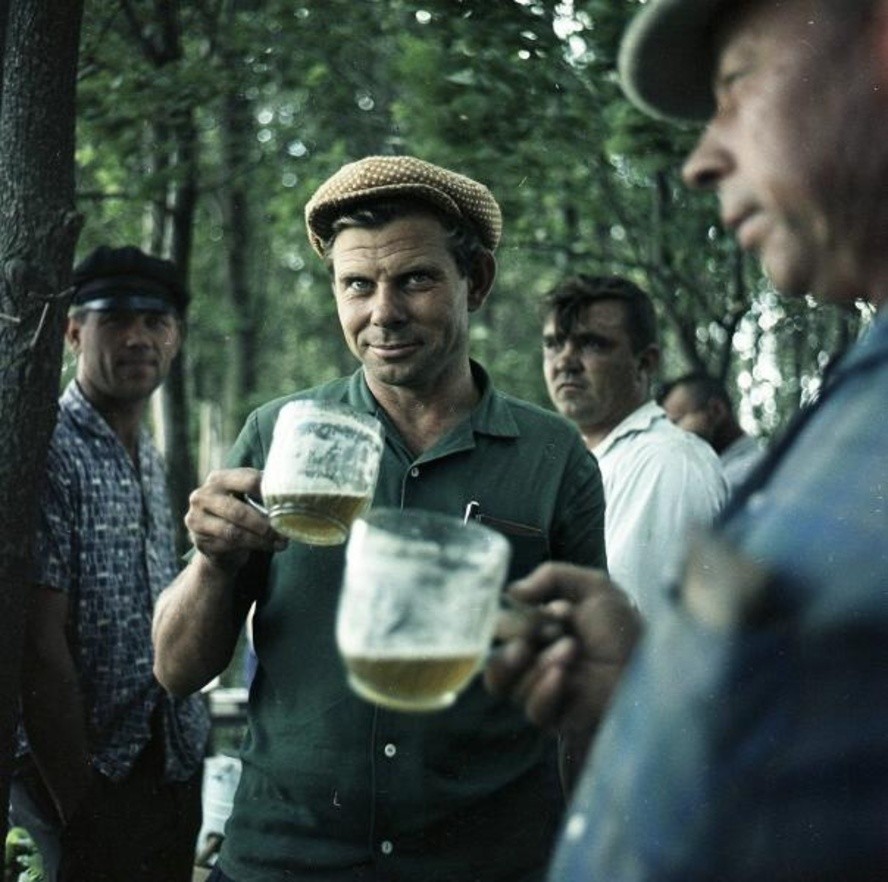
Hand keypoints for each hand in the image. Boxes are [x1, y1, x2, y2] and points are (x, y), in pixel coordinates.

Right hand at [185, 467, 285, 570]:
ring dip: (261, 539)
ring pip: (233, 532)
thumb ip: (261, 492)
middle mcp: (202, 496)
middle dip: (265, 523)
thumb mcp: (246, 497)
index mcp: (218, 478)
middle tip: (284, 530)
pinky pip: (229, 546)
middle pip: (238, 510)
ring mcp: (197, 519)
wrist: (218, 544)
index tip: (290, 502)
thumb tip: (295, 490)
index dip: (270, 492)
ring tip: (281, 541)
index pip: (248, 480)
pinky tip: (269, 546)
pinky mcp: (200, 540)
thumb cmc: (239, 514)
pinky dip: (253, 547)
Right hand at [484, 562, 640, 747]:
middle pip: (494, 655)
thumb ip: (551, 576)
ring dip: (539, 661)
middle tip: (551, 630)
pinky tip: (564, 675)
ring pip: (507, 683)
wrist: (648, 666)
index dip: (513, 618)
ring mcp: (539, 690)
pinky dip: (544, 689)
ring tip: (571, 650)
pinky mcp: (554, 717)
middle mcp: (531, 661)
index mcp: (535, 631)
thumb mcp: (592, 587)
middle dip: (520, 636)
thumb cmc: (622, 629)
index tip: (546, 609)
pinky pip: (531, 708)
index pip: (498, 628)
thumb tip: (512, 591)